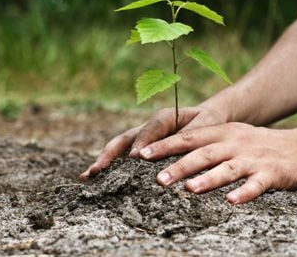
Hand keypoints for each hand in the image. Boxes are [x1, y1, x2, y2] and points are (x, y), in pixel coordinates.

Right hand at [79, 105, 227, 179]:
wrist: (207, 117)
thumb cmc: (208, 122)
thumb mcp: (206, 124)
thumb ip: (192, 134)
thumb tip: (176, 152)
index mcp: (165, 117)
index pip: (151, 129)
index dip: (142, 142)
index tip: (135, 158)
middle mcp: (150, 127)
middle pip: (125, 138)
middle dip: (110, 154)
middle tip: (96, 170)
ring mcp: (144, 137)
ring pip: (120, 147)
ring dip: (105, 160)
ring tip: (88, 176)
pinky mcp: (144, 147)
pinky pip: (125, 155)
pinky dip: (113, 165)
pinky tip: (100, 179)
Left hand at [138, 122, 296, 203]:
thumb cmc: (257, 144)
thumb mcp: (231, 136)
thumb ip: (205, 143)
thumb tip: (172, 154)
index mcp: (223, 133)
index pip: (189, 137)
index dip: (165, 145)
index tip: (142, 155)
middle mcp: (235, 143)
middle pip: (204, 154)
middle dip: (180, 166)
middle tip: (158, 179)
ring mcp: (253, 158)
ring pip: (227, 168)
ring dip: (208, 179)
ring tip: (189, 190)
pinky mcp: (271, 174)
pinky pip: (256, 184)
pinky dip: (244, 193)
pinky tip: (231, 202)